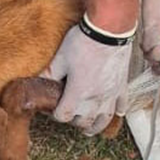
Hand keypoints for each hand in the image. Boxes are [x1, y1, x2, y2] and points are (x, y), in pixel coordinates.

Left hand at [46, 19, 132, 134]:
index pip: (64, 115)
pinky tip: (117, 113)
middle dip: (74, 122)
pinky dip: (118, 111)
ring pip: (104, 119)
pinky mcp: (122, 85)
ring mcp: (111, 93)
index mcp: (78, 93)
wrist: (109, 30)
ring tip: (90, 129)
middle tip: (70, 117)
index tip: (54, 110)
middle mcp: (95, 98)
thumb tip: (37, 80)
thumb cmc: (84, 42)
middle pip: (84, 121)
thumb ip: (49, 73)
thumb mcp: (60, 57)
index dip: (56, 115)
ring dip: (96, 126)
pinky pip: (122, 104)